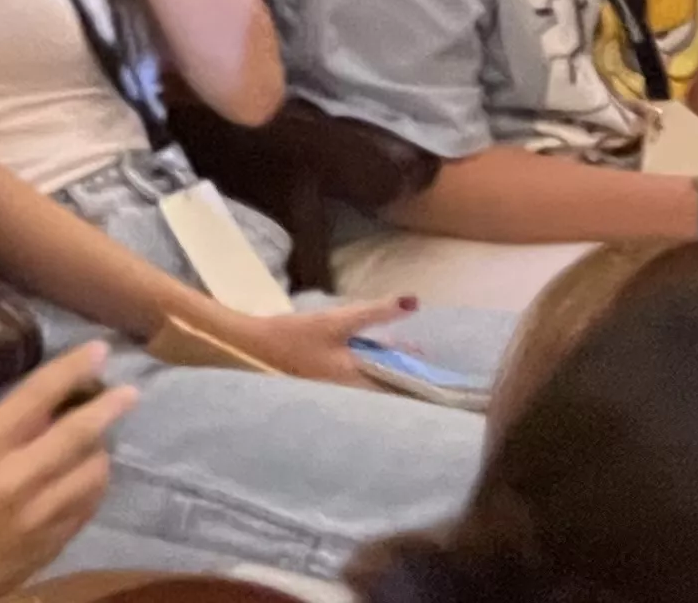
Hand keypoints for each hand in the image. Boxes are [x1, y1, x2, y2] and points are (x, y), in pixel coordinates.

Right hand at [0, 344, 127, 602]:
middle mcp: (15, 476)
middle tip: (128, 393)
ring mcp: (40, 513)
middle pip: (79, 432)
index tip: (100, 350)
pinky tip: (87, 478)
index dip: (73, 368)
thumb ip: (8, 431)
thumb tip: (53, 406)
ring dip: (101, 451)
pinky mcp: (56, 540)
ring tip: (96, 442)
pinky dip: (94, 484)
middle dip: (109, 407)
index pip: (38, 395)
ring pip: (94, 470)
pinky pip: (90, 502)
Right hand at [203, 296, 413, 387]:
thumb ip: (376, 313)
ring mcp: (339, 392)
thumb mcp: (337, 322)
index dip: (425, 384)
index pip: (403, 390)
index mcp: (359, 383)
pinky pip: (360, 381)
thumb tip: (413, 302)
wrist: (250, 350)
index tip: (447, 380)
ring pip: (376, 384)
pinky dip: (372, 369)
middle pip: (392, 388)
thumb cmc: (294, 338)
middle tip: (428, 361)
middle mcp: (352, 395)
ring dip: (392, 371)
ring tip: (409, 353)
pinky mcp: (327, 385)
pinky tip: (375, 356)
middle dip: (410, 375)